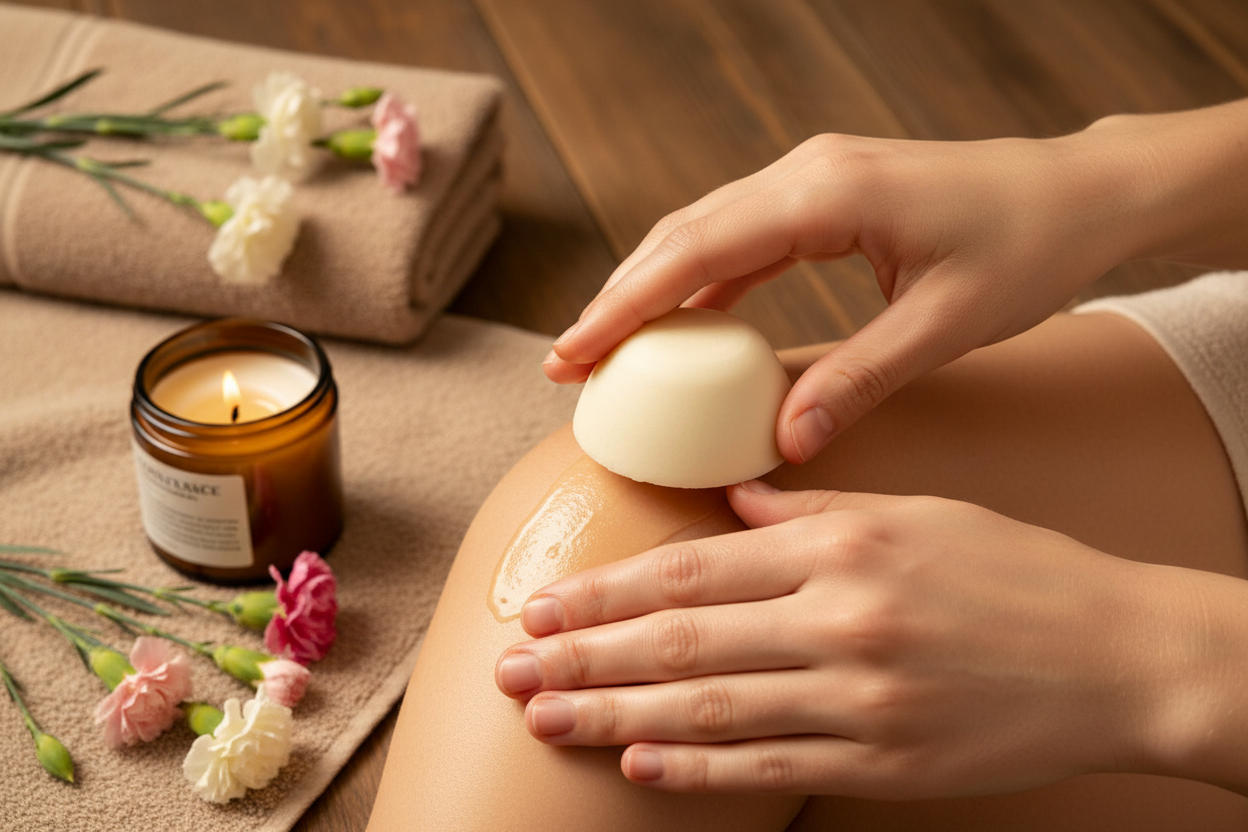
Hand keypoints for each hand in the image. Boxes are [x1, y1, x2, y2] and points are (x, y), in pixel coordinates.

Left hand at [495, 482, 1177, 797]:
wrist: (1118, 656)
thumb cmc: (1016, 571)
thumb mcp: (916, 512)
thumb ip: (813, 505)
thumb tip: (733, 494)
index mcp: (841, 542)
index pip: (693, 567)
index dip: (607, 590)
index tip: (544, 602)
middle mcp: (841, 616)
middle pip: (681, 640)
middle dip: (583, 655)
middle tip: (511, 668)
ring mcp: (861, 694)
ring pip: (709, 708)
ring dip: (616, 716)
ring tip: (548, 716)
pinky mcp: (884, 760)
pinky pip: (770, 766)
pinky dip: (698, 768)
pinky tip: (641, 765)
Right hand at [544, 130, 1140, 461]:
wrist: (1081, 194)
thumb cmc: (1029, 248)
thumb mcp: (945, 325)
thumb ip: (859, 381)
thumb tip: (783, 443)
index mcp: (827, 194)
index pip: (697, 251)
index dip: (626, 305)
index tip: (571, 354)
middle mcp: (806, 173)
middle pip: (681, 235)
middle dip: (619, 299)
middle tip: (567, 365)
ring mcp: (813, 178)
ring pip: (703, 232)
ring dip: (652, 290)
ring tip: (606, 352)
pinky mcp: (825, 197)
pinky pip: (742, 239)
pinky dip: (702, 284)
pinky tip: (684, 331)